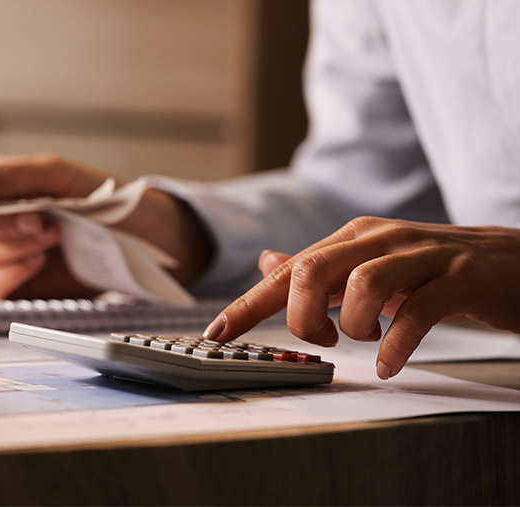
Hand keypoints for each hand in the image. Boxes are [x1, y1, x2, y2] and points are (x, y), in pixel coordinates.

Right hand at [0, 153, 210, 299]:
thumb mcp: (60, 176)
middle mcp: (0, 221)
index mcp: (3, 187)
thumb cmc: (105, 201)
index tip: (8, 203)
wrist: (143, 240)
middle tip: (44, 223)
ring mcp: (9, 254)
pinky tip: (38, 263)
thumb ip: (13, 175)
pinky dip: (12, 275)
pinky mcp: (21, 286)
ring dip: (15, 249)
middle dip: (6, 226)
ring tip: (52, 240)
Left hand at [203, 217, 519, 378]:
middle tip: (319, 340)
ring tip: (364, 343)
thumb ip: (320, 268)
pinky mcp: (460, 278)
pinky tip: (389, 363)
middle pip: (314, 269)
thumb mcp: (370, 265)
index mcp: (353, 238)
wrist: (516, 263)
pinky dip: (397, 344)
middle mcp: (381, 239)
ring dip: (354, 326)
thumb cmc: (434, 270)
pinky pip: (418, 312)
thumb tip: (267, 263)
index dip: (248, 304)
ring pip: (363, 284)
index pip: (288, 270)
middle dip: (300, 316)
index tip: (217, 334)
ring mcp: (423, 255)